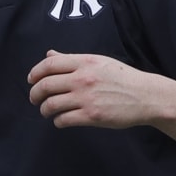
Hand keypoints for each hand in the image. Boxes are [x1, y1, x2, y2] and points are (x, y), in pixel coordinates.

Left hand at [27, 50, 158, 128]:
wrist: (144, 96)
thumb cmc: (121, 78)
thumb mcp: (97, 61)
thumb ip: (72, 59)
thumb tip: (49, 54)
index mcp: (84, 62)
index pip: (49, 65)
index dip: (35, 73)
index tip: (31, 80)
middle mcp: (83, 78)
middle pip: (46, 85)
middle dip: (35, 93)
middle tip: (34, 98)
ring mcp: (86, 98)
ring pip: (51, 104)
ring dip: (44, 109)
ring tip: (46, 111)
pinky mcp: (91, 116)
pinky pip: (63, 119)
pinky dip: (57, 121)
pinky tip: (60, 120)